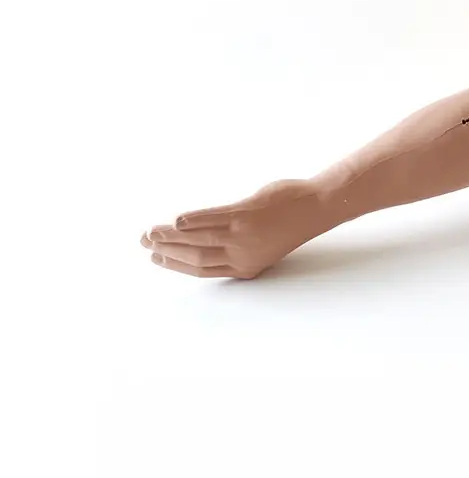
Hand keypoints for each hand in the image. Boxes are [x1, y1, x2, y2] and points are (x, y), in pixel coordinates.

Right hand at [140, 178, 329, 278]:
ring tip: (151, 231)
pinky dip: (191, 220)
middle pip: (194, 256)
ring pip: (197, 239)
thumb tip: (202, 236)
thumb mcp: (261, 244)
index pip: (201, 269)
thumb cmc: (287, 223)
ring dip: (170, 236)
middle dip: (166, 251)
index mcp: (245, 267)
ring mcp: (242, 235)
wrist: (315, 208)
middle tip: (144, 243)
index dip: (175, 264)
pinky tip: (176, 220)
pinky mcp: (245, 215)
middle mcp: (241, 255)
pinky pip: (211, 219)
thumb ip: (235, 246)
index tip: (156, 258)